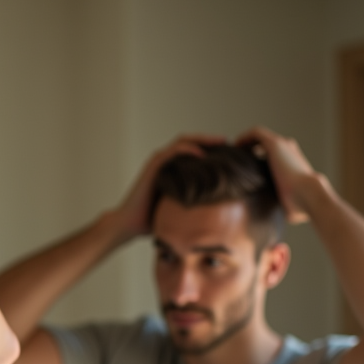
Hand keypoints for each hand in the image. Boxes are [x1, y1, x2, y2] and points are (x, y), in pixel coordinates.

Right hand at [98, 133, 226, 243]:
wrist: (131, 224)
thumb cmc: (154, 219)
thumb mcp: (182, 208)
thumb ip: (197, 202)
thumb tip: (222, 210)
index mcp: (173, 169)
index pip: (196, 151)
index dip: (214, 150)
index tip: (232, 154)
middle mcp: (166, 162)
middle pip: (192, 142)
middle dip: (212, 141)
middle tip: (231, 143)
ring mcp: (159, 162)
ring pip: (184, 142)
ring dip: (203, 139)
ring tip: (222, 142)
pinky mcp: (153, 166)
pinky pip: (173, 152)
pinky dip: (188, 149)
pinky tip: (202, 154)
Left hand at [235, 126, 318, 223]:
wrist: (308, 196)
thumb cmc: (299, 205)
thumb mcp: (288, 205)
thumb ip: (280, 206)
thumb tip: (277, 220)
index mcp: (292, 163)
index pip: (274, 156)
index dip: (258, 160)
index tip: (244, 169)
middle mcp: (288, 151)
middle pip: (266, 144)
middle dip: (250, 149)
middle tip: (235, 159)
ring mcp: (282, 145)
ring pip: (260, 136)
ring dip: (245, 142)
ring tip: (232, 152)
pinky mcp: (275, 143)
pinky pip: (256, 132)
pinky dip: (244, 137)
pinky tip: (235, 146)